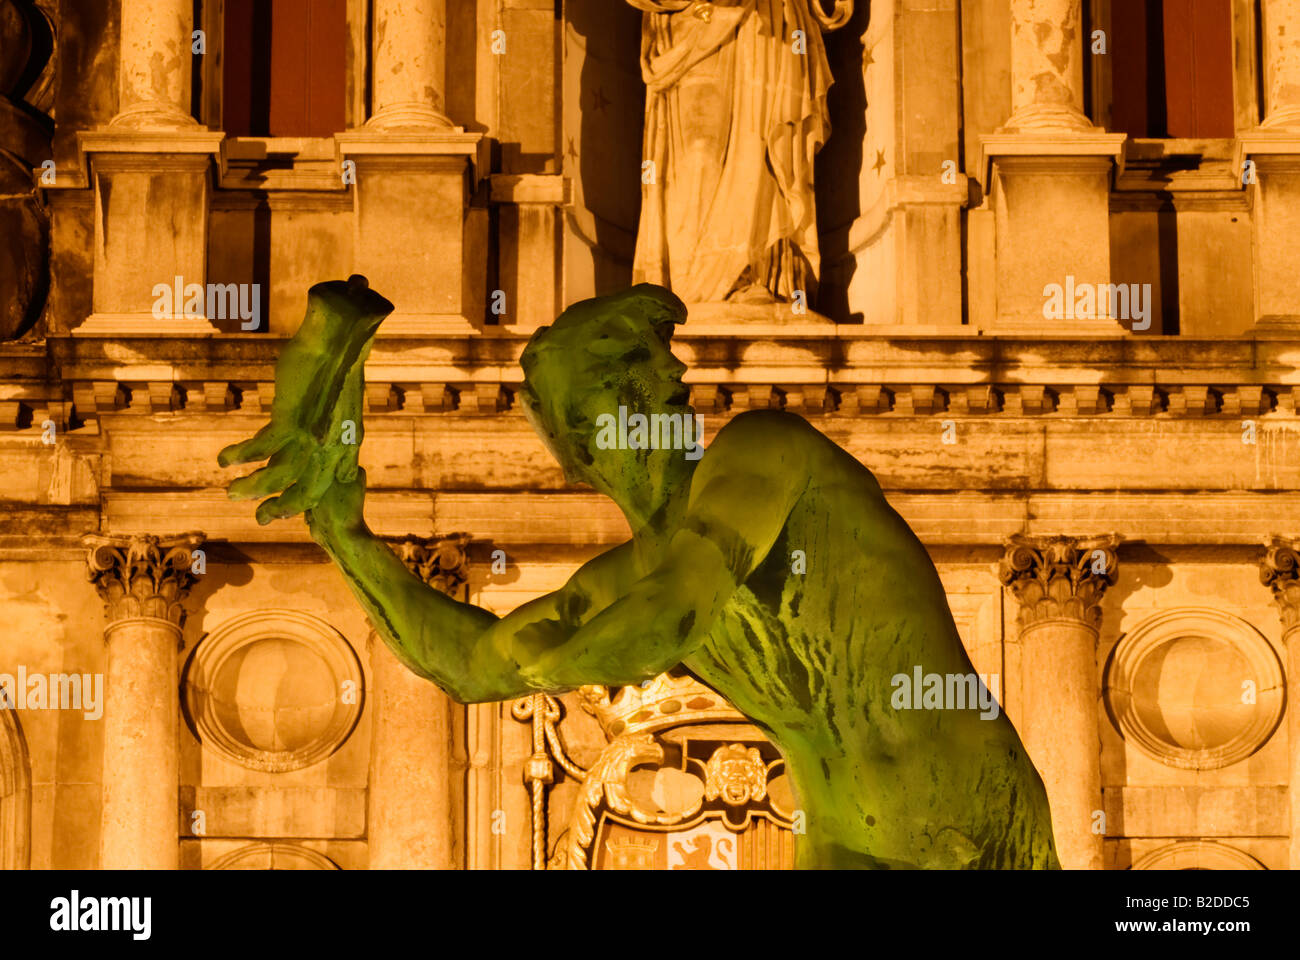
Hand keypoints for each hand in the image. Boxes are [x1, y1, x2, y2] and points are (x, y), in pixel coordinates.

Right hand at [218, 275, 393, 524]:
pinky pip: (258, 449)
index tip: (291, 507)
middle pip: (307, 492)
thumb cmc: (338, 369)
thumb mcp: (345, 411)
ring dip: (252, 488)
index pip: (329, 485)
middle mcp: (332, 447)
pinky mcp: (291, 422)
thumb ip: (337, 434)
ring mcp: (312, 437)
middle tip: (260, 518)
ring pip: (278, 478)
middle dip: (282, 509)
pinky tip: (223, 459)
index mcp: (347, 445)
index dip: (310, 500)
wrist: (337, 342)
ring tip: (230, 492)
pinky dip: (239, 456)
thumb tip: (330, 447)